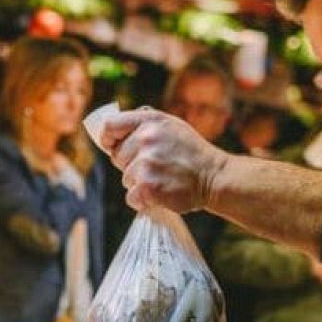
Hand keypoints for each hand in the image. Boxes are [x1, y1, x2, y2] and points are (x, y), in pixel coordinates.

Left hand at [102, 108, 225, 212]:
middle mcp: (146, 138)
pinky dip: (143, 200)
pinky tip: (161, 193)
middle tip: (156, 166)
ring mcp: (146, 163)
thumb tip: (111, 130)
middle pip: (116, 156)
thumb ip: (142, 124)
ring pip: (125, 178)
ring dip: (139, 183)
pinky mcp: (148, 186)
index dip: (107, 138)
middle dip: (131, 164)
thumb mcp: (170, 125)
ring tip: (163, 178)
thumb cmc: (190, 152)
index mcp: (150, 121)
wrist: (214, 176)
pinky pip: (131, 197)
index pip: (110, 126)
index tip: (111, 146)